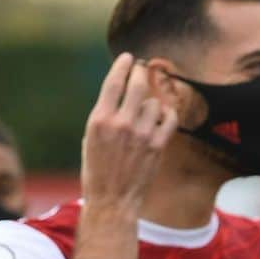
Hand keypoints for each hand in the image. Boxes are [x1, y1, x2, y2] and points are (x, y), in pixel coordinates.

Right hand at [81, 54, 177, 220]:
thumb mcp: (90, 140)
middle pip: (138, 84)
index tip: (127, 57)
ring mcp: (141, 133)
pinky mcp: (157, 145)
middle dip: (141, 73)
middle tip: (142, 70)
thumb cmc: (96, 172)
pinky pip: (169, 118)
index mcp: (99, 121)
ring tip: (145, 112)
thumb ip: (105, 116)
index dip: (122, 65)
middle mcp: (121, 123)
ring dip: (151, 104)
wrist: (111, 201)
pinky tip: (161, 119)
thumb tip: (119, 94)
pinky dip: (166, 116)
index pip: (114, 82)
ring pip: (154, 102)